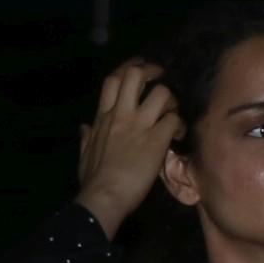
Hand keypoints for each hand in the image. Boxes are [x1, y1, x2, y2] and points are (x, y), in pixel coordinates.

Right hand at [75, 61, 177, 230]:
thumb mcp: (84, 154)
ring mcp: (140, 125)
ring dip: (171, 99)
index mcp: (103, 117)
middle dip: (151, 70)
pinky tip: (178, 134)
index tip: (138, 66)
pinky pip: (174, 119)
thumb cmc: (92, 180)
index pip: (113, 80)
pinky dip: (179, 124)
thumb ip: (86, 137)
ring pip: (161, 93)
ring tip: (172, 111)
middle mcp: (121, 114)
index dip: (128, 67)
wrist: (104, 196)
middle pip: (135, 75)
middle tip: (161, 77)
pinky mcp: (157, 140)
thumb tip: (84, 127)